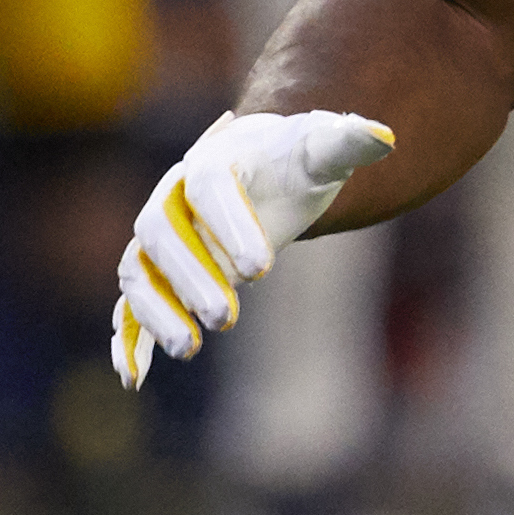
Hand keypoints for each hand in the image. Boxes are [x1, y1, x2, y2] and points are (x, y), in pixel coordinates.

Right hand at [110, 108, 393, 387]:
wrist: (269, 168)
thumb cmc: (296, 160)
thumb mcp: (325, 149)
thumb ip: (348, 142)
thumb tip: (384, 136)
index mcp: (212, 159)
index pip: (209, 188)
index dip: (230, 226)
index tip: (263, 269)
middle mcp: (172, 196)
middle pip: (161, 233)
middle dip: (191, 277)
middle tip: (228, 319)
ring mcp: (160, 238)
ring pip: (138, 272)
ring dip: (156, 312)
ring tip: (189, 348)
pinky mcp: (159, 275)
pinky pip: (132, 305)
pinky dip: (128, 339)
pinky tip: (134, 378)